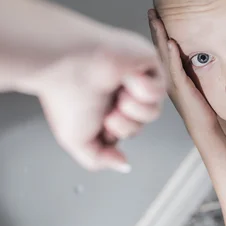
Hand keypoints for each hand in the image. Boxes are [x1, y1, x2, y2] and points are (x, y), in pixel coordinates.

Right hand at [23, 27, 165, 172]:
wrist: (65, 63)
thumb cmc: (65, 95)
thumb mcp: (76, 141)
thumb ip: (99, 159)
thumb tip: (123, 165)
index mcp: (104, 105)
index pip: (125, 131)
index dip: (114, 133)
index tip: (97, 122)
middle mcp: (119, 91)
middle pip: (140, 124)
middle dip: (124, 124)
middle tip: (107, 109)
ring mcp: (134, 76)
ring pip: (154, 111)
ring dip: (134, 108)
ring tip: (116, 94)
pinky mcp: (148, 60)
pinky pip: (160, 89)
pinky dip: (143, 88)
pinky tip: (125, 77)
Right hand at [147, 10, 218, 136]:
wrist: (206, 130)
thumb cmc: (204, 109)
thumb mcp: (197, 84)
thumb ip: (193, 70)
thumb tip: (196, 53)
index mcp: (171, 77)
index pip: (163, 50)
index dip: (158, 33)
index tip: (156, 15)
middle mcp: (168, 79)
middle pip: (159, 49)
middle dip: (155, 29)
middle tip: (151, 11)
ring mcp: (173, 84)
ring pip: (163, 56)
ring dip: (160, 37)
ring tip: (156, 19)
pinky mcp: (182, 90)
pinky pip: (175, 69)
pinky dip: (172, 55)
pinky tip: (171, 42)